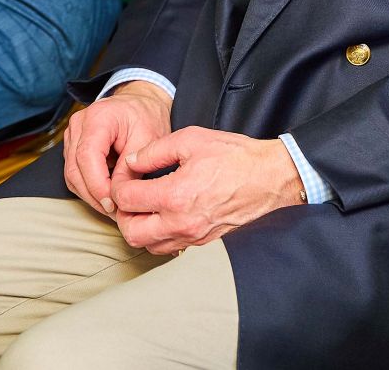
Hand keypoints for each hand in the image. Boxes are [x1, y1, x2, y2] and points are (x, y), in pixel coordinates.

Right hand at [63, 82, 174, 215]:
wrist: (141, 102)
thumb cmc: (147, 116)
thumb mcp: (148, 140)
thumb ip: (130, 168)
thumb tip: (117, 196)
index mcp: (99, 117)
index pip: (87, 157)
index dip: (98, 185)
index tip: (113, 204)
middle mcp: (79, 124)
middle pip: (75, 169)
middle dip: (94, 195)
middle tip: (115, 212)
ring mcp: (73, 134)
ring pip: (72, 175)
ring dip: (90, 195)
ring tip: (112, 207)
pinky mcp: (73, 145)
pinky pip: (74, 173)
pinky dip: (88, 188)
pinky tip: (105, 195)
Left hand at [107, 127, 304, 253]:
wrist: (269, 178)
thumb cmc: (235, 156)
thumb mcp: (192, 140)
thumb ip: (155, 150)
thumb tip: (132, 161)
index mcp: (176, 195)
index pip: (127, 200)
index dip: (119, 185)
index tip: (126, 175)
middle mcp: (181, 222)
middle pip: (131, 232)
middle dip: (123, 214)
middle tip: (129, 196)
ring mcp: (193, 236)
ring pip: (148, 246)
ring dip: (139, 228)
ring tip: (144, 207)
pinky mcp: (203, 243)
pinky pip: (169, 248)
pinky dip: (158, 237)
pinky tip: (163, 217)